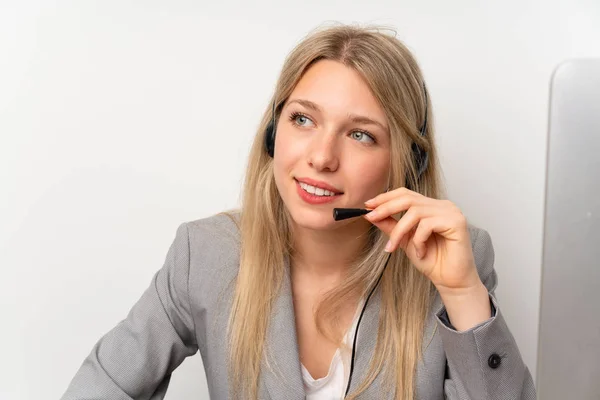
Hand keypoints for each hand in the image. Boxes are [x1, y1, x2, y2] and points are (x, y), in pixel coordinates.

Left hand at [363, 187, 480, 293]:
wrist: (449, 281)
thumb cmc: (431, 261)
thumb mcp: (404, 240)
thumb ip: (391, 225)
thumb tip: (370, 214)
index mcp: (431, 206)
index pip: (406, 194)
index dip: (385, 198)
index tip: (367, 206)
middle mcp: (442, 205)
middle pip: (408, 198)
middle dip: (386, 207)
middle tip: (372, 217)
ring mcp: (451, 212)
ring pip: (415, 212)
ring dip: (400, 231)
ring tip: (394, 247)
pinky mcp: (456, 222)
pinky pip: (427, 225)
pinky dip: (418, 240)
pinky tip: (420, 252)